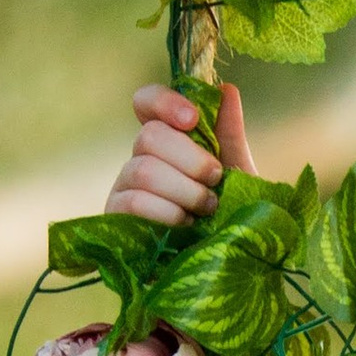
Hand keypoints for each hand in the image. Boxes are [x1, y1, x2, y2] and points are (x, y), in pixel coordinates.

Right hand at [107, 80, 260, 223]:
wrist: (227, 266)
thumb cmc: (230, 220)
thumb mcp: (238, 175)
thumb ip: (228, 135)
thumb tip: (226, 89)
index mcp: (167, 142)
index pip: (146, 102)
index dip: (164, 102)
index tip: (192, 120)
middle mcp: (140, 160)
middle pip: (149, 136)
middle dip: (190, 159)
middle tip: (215, 180)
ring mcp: (125, 189)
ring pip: (143, 171)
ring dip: (184, 190)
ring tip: (206, 209)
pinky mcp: (116, 221)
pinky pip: (133, 203)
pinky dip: (166, 213)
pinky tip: (185, 227)